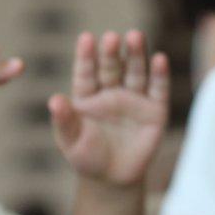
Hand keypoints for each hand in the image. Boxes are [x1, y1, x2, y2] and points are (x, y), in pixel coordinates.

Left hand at [49, 31, 170, 187]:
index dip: (86, 56)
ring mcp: (134, 99)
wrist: (113, 178)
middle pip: (112, 67)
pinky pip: (158, 90)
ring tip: (136, 36)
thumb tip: (54, 100)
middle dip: (112, 52)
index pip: (86, 72)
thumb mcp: (70, 141)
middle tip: (112, 37)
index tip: (86, 38)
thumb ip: (64, 120)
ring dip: (136, 54)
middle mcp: (111, 92)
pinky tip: (160, 58)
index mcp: (87, 95)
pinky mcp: (155, 111)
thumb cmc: (87, 157)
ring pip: (135, 72)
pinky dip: (160, 74)